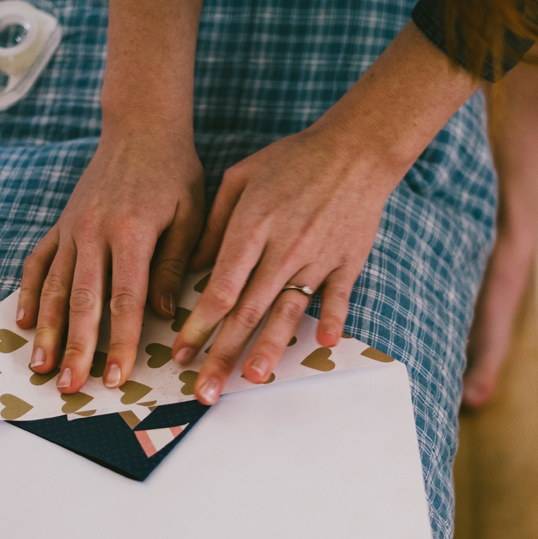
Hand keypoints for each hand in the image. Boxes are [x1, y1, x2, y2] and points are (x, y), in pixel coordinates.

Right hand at [17, 125, 204, 392]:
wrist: (141, 127)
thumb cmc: (174, 173)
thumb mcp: (190, 216)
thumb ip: (172, 266)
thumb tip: (161, 315)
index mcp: (132, 232)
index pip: (125, 300)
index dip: (119, 342)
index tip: (116, 377)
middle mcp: (95, 232)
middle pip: (83, 301)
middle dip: (76, 349)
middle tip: (71, 387)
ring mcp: (73, 228)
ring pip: (53, 287)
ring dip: (46, 330)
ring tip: (41, 367)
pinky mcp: (61, 224)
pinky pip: (38, 262)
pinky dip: (27, 293)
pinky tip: (21, 322)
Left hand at [171, 122, 402, 403]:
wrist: (356, 148)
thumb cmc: (293, 160)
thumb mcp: (242, 177)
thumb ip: (215, 223)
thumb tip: (192, 268)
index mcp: (253, 226)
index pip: (221, 287)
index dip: (198, 325)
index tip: (180, 353)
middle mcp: (284, 247)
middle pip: (249, 311)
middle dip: (223, 354)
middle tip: (204, 389)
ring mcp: (319, 257)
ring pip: (289, 310)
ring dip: (271, 348)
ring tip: (252, 378)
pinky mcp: (348, 261)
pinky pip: (339, 296)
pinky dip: (333, 319)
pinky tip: (323, 344)